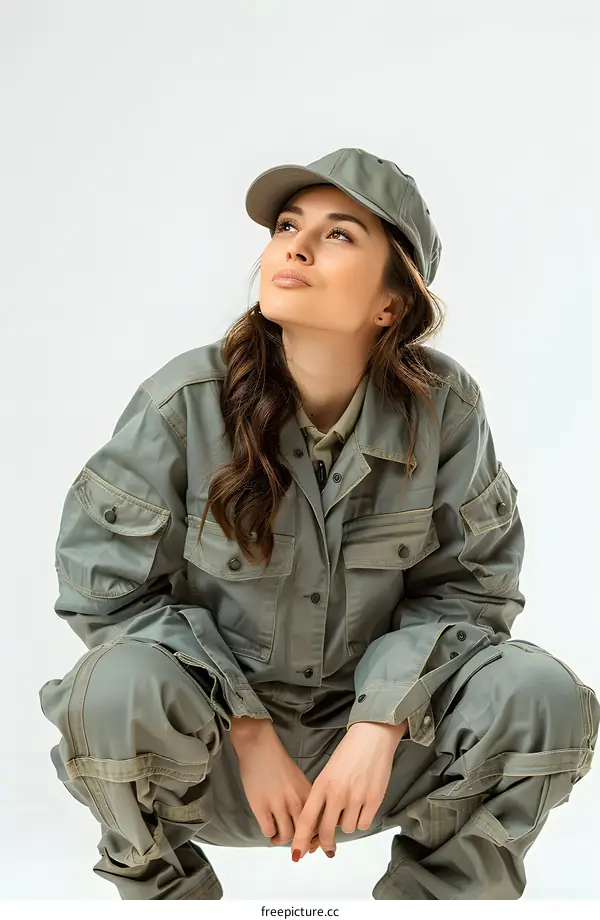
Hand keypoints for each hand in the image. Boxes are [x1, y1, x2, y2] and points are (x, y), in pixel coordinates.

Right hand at [230, 716, 330, 854]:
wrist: (259, 746)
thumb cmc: (278, 761)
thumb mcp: (299, 779)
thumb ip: (304, 800)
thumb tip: (306, 823)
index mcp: (308, 793)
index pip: (320, 823)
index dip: (317, 838)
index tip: (313, 845)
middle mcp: (296, 800)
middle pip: (305, 833)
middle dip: (302, 845)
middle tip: (296, 848)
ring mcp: (278, 804)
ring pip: (287, 836)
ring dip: (282, 841)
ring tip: (277, 837)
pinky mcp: (261, 806)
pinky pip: (269, 831)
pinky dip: (270, 834)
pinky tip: (269, 828)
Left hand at [290, 720, 407, 860]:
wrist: (372, 737)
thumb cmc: (348, 754)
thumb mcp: (328, 773)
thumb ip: (322, 798)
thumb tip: (319, 825)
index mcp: (322, 785)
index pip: (307, 819)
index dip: (300, 840)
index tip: (297, 855)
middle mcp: (337, 793)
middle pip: (326, 831)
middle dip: (325, 843)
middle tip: (327, 848)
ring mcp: (356, 797)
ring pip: (347, 829)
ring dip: (347, 823)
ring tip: (350, 805)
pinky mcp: (374, 799)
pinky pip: (364, 824)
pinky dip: (362, 819)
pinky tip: (362, 804)